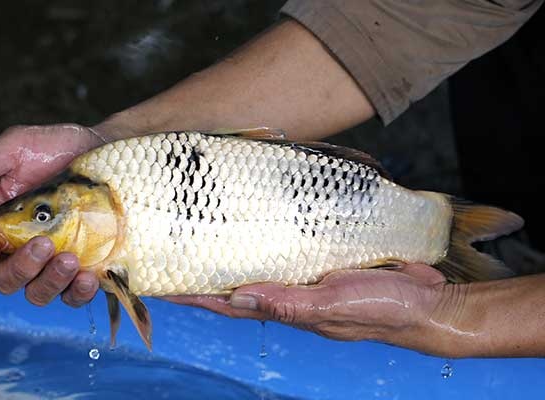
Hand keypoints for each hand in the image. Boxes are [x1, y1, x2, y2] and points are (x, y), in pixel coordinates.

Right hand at [0, 124, 105, 306]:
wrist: (109, 150)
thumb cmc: (59, 148)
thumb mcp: (17, 146)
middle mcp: (23, 248)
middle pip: (6, 279)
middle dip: (21, 268)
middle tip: (44, 244)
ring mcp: (56, 260)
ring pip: (40, 292)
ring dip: (50, 283)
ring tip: (70, 261)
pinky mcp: (87, 266)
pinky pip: (76, 295)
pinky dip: (79, 293)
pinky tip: (89, 278)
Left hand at [166, 265, 456, 354]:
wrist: (427, 303)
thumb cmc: (381, 308)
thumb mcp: (334, 305)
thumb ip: (290, 303)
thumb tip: (240, 297)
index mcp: (288, 308)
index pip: (229, 303)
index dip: (195, 295)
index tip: (161, 285)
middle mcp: (291, 295)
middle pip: (238, 285)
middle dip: (205, 273)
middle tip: (174, 253)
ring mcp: (306, 279)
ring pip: (259, 266)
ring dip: (231, 256)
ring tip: (203, 236)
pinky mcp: (324, 262)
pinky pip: (286, 251)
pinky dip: (267, 242)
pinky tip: (259, 227)